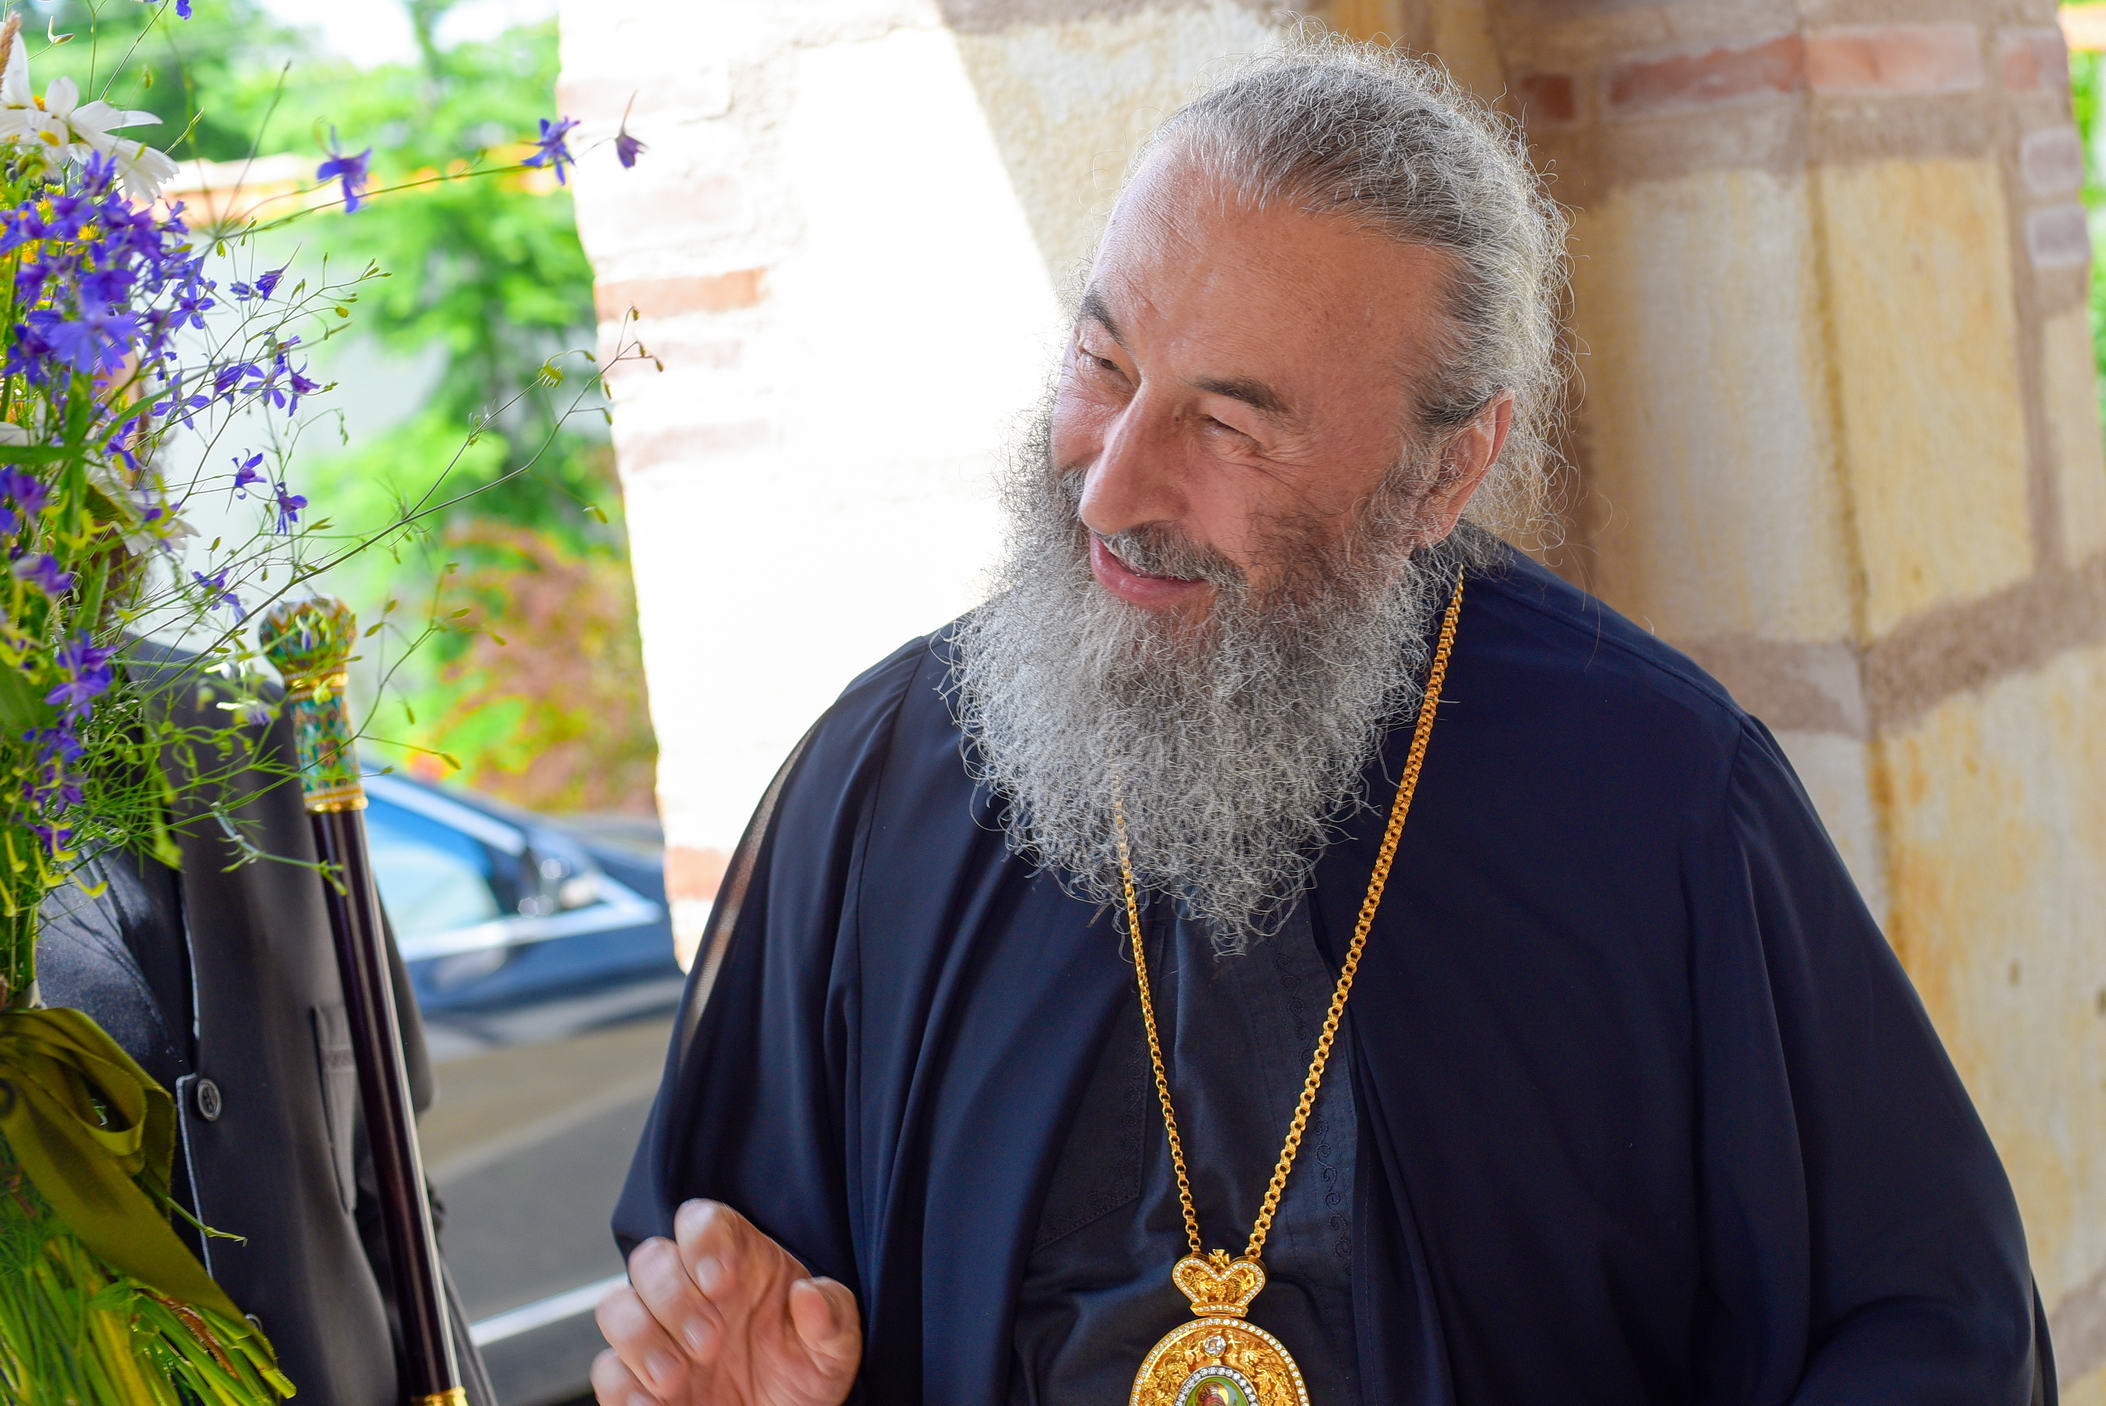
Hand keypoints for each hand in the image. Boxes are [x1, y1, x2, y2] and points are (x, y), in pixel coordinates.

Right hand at [593, 1199, 860, 1405]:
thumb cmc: (806, 1374)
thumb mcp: (836, 1348)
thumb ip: (833, 1317)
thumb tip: (810, 1294)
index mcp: (738, 1265)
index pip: (703, 1221)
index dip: (703, 1241)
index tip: (721, 1281)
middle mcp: (691, 1292)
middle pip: (650, 1258)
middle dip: (673, 1299)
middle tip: (710, 1343)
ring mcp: (659, 1335)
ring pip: (615, 1305)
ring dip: (641, 1340)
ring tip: (678, 1378)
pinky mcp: (636, 1379)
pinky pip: (606, 1368)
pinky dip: (623, 1387)